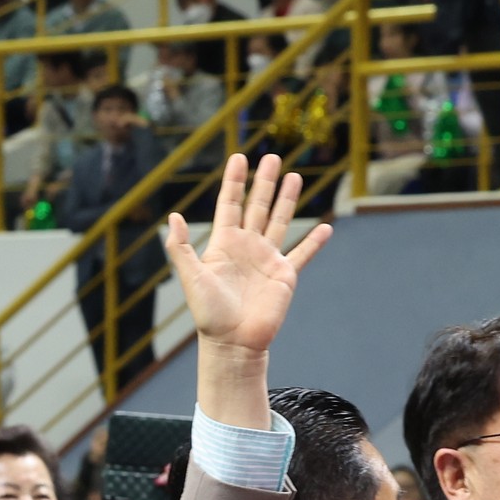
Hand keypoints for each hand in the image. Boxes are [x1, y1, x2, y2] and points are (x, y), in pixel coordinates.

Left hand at [163, 150, 333, 354]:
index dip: (234, 181)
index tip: (239, 157)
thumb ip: (181, 248)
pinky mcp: (284, 275)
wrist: (233, 342)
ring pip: (279, 221)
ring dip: (287, 199)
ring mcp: (267, 260)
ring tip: (294, 176)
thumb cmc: (209, 314)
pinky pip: (302, 254)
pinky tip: (325, 227)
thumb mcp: (191, 278)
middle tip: (273, 157)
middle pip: (257, 206)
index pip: (230, 205)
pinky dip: (314, 242)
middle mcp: (247, 247)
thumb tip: (173, 217)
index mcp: (223, 244)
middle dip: (265, 182)